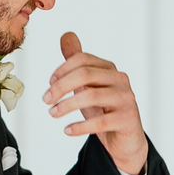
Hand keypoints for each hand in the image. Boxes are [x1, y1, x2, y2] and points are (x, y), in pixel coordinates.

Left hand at [42, 31, 148, 174]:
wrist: (125, 139)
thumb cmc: (104, 110)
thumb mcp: (89, 86)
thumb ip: (78, 62)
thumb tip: (67, 35)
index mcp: (109, 69)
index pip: (82, 59)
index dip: (62, 69)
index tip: (49, 84)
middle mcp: (120, 80)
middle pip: (85, 74)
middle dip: (61, 86)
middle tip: (45, 100)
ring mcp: (126, 99)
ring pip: (92, 96)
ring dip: (66, 106)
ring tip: (53, 114)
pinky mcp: (127, 119)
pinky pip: (100, 121)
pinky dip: (80, 126)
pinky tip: (67, 130)